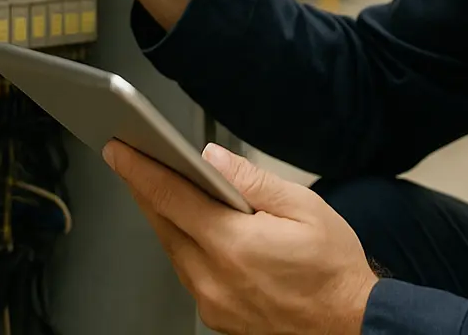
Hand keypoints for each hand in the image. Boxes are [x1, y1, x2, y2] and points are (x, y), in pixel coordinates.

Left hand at [104, 141, 377, 334]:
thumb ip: (253, 181)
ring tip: (162, 186)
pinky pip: (188, 272)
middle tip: (133, 157)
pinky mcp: (216, 316)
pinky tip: (192, 227)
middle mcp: (213, 278)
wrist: (349, 324)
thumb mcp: (304, 208)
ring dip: (166, 218)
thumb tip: (213, 159)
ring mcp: (211, 302)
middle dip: (146, 189)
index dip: (140, 170)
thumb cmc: (333, 269)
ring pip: (173, 249)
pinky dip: (184, 245)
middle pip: (164, 224)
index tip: (118, 149)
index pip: (172, 198)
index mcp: (233, 246)